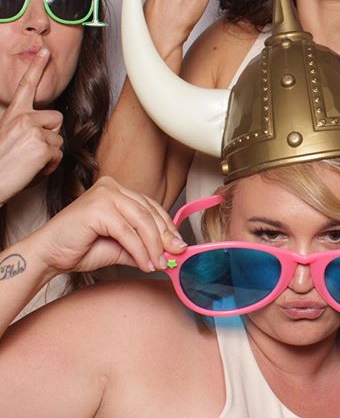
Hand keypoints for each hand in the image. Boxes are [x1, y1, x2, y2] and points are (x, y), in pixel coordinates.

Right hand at [0, 49, 63, 202]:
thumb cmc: (0, 162)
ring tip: (28, 161)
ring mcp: (33, 131)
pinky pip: (58, 154)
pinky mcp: (42, 146)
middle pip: (57, 118)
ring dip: (49, 152)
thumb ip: (26, 127)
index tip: (44, 51)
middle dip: (50, 134)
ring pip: (59, 139)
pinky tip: (32, 169)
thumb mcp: (9, 136)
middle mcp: (23, 118)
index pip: (26, 86)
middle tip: (30, 149)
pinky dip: (49, 165)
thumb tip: (44, 130)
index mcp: (13, 114)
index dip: (36, 67)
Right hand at [28, 176, 186, 275]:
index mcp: (118, 190)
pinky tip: (145, 264)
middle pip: (150, 213)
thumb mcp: (121, 246)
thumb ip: (143, 245)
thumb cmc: (80, 248)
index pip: (152, 207)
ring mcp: (105, 194)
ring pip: (142, 222)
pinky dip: (140, 250)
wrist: (47, 256)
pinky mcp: (98, 207)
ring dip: (154, 247)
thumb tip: (172, 252)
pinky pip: (128, 232)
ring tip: (159, 264)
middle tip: (174, 257)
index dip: (167, 228)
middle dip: (165, 237)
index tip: (179, 247)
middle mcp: (112, 187)